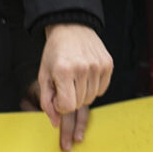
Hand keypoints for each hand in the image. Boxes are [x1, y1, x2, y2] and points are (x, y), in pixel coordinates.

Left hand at [35, 23, 111, 151]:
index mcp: (63, 70)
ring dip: (83, 92)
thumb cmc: (55, 53)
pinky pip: (102, 89)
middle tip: (66, 82)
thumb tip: (56, 124)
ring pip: (91, 98)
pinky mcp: (108, 64)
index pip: (67, 106)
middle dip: (71, 97)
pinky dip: (94, 86)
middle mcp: (83, 68)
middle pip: (79, 103)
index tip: (58, 94)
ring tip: (76, 76)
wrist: (71, 27)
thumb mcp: (44, 75)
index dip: (61, 105)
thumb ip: (47, 102)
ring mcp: (97, 66)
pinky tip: (86, 74)